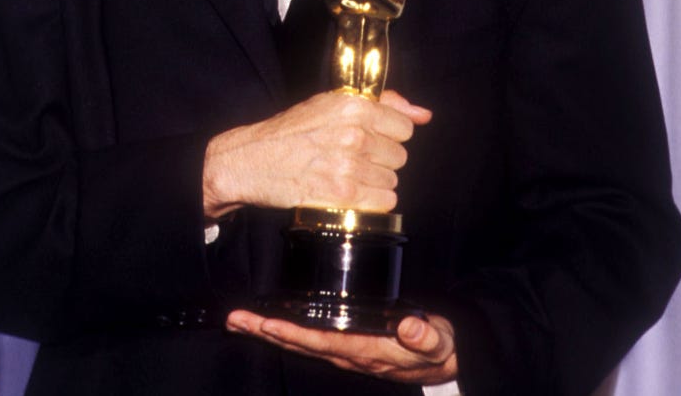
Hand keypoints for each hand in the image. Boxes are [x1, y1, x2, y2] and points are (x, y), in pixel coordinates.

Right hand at [203, 89, 431, 219]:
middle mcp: (354, 134)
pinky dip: (370, 203)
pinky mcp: (341, 195)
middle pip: (399, 157)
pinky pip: (381, 203)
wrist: (252, 159)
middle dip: (381, 160)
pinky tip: (351, 194)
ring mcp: (348, 166)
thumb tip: (423, 114)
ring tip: (349, 177)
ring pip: (391, 182)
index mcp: (354, 106)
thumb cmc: (292, 131)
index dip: (388, 135)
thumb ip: (383, 104)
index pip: (404, 128)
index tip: (371, 138)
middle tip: (354, 158)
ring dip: (375, 184)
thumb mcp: (331, 104)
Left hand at [226, 309, 457, 385]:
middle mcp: (349, 355)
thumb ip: (425, 336)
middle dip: (266, 332)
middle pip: (301, 344)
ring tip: (240, 320)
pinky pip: (309, 338)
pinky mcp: (346, 344)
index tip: (268, 324)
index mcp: (367, 352)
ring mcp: (345, 352)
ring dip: (269, 332)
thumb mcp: (438, 342)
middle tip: (236, 319)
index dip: (295, 334)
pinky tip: (269, 323)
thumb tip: (409, 327)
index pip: (323, 342)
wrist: (444, 359)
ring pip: (300, 342)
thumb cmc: (438, 346)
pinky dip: (286, 331)